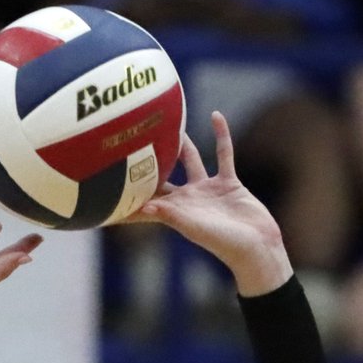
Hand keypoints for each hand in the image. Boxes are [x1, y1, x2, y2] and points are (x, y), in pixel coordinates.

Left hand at [126, 111, 292, 296]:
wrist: (257, 247)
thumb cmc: (223, 243)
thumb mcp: (194, 228)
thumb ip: (170, 215)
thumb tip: (142, 207)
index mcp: (174, 211)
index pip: (144, 201)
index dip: (127, 194)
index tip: (106, 183)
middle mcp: (188, 199)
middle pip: (163, 176)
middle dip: (149, 164)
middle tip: (132, 141)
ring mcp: (208, 190)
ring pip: (191, 160)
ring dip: (181, 144)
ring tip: (168, 122)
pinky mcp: (229, 183)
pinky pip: (224, 153)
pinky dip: (221, 135)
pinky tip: (215, 115)